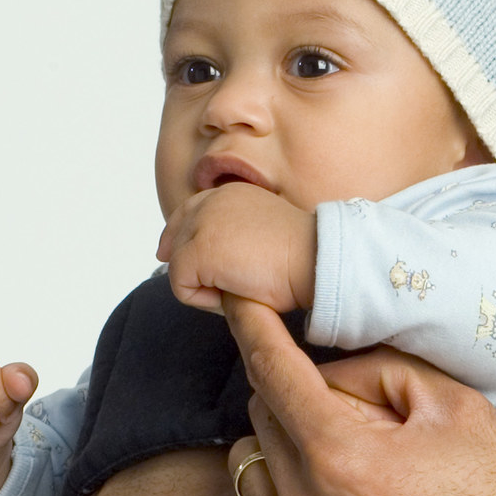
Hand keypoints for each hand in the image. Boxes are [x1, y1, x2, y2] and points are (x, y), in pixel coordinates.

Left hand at [160, 185, 316, 316]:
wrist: (319, 260)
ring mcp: (202, 225)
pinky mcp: (198, 252)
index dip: (180, 241)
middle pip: (176, 239)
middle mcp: (211, 201)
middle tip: (225, 288)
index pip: (188, 214)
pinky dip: (204, 301)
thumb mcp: (267, 236)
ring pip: (178, 265)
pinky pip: (181, 286)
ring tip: (239, 290)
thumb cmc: (307, 257)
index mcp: (230, 194)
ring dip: (205, 287)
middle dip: (194, 269)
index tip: (184, 265)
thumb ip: (239, 238)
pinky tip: (235, 295)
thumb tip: (218, 268)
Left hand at [221, 302, 495, 495]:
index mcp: (346, 456)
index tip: (236, 297)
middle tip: (356, 417)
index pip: (272, 366)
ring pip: (249, 475)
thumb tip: (328, 370)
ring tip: (345, 472)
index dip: (250, 321)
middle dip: (297, 401)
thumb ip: (380, 372)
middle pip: (261, 420)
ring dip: (282, 458)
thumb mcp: (460, 412)